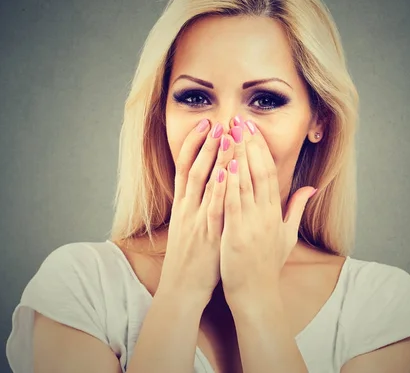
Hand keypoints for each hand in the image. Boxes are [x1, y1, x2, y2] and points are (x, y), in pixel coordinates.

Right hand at [157, 120, 234, 306]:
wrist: (182, 288)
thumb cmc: (190, 257)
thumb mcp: (187, 227)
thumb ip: (196, 205)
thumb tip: (208, 185)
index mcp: (183, 205)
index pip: (186, 167)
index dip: (196, 145)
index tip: (207, 125)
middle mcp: (187, 208)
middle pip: (193, 168)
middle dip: (205, 144)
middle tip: (217, 121)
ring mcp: (196, 220)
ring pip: (203, 183)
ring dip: (214, 158)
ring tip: (225, 135)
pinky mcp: (207, 234)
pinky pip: (213, 207)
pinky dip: (219, 188)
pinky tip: (227, 171)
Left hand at [219, 118, 316, 306]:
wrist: (256, 294)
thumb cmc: (268, 265)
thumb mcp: (287, 235)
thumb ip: (296, 209)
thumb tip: (310, 188)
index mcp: (276, 212)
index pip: (270, 173)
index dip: (261, 149)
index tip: (253, 128)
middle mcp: (266, 214)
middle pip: (258, 171)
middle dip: (249, 144)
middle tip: (240, 119)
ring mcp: (252, 223)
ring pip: (246, 183)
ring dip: (238, 155)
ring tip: (230, 132)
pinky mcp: (236, 233)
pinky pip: (233, 203)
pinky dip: (230, 183)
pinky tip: (226, 164)